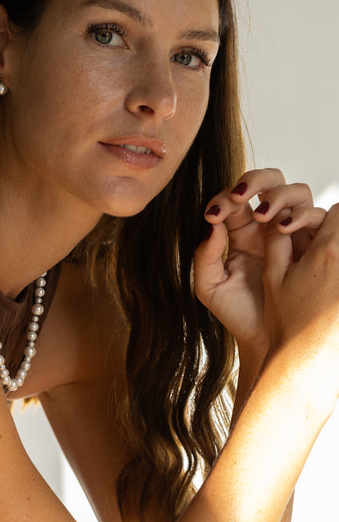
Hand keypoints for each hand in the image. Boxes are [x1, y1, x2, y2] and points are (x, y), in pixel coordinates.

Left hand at [194, 169, 324, 355]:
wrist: (264, 342)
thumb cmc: (236, 315)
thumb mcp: (209, 286)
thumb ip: (205, 254)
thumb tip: (214, 222)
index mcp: (241, 231)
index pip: (236, 198)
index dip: (224, 198)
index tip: (213, 215)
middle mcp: (269, 226)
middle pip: (270, 183)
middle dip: (256, 179)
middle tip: (241, 196)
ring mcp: (293, 234)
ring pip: (296, 192)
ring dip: (280, 194)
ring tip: (264, 214)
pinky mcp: (313, 246)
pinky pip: (317, 218)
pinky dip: (302, 214)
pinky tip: (283, 228)